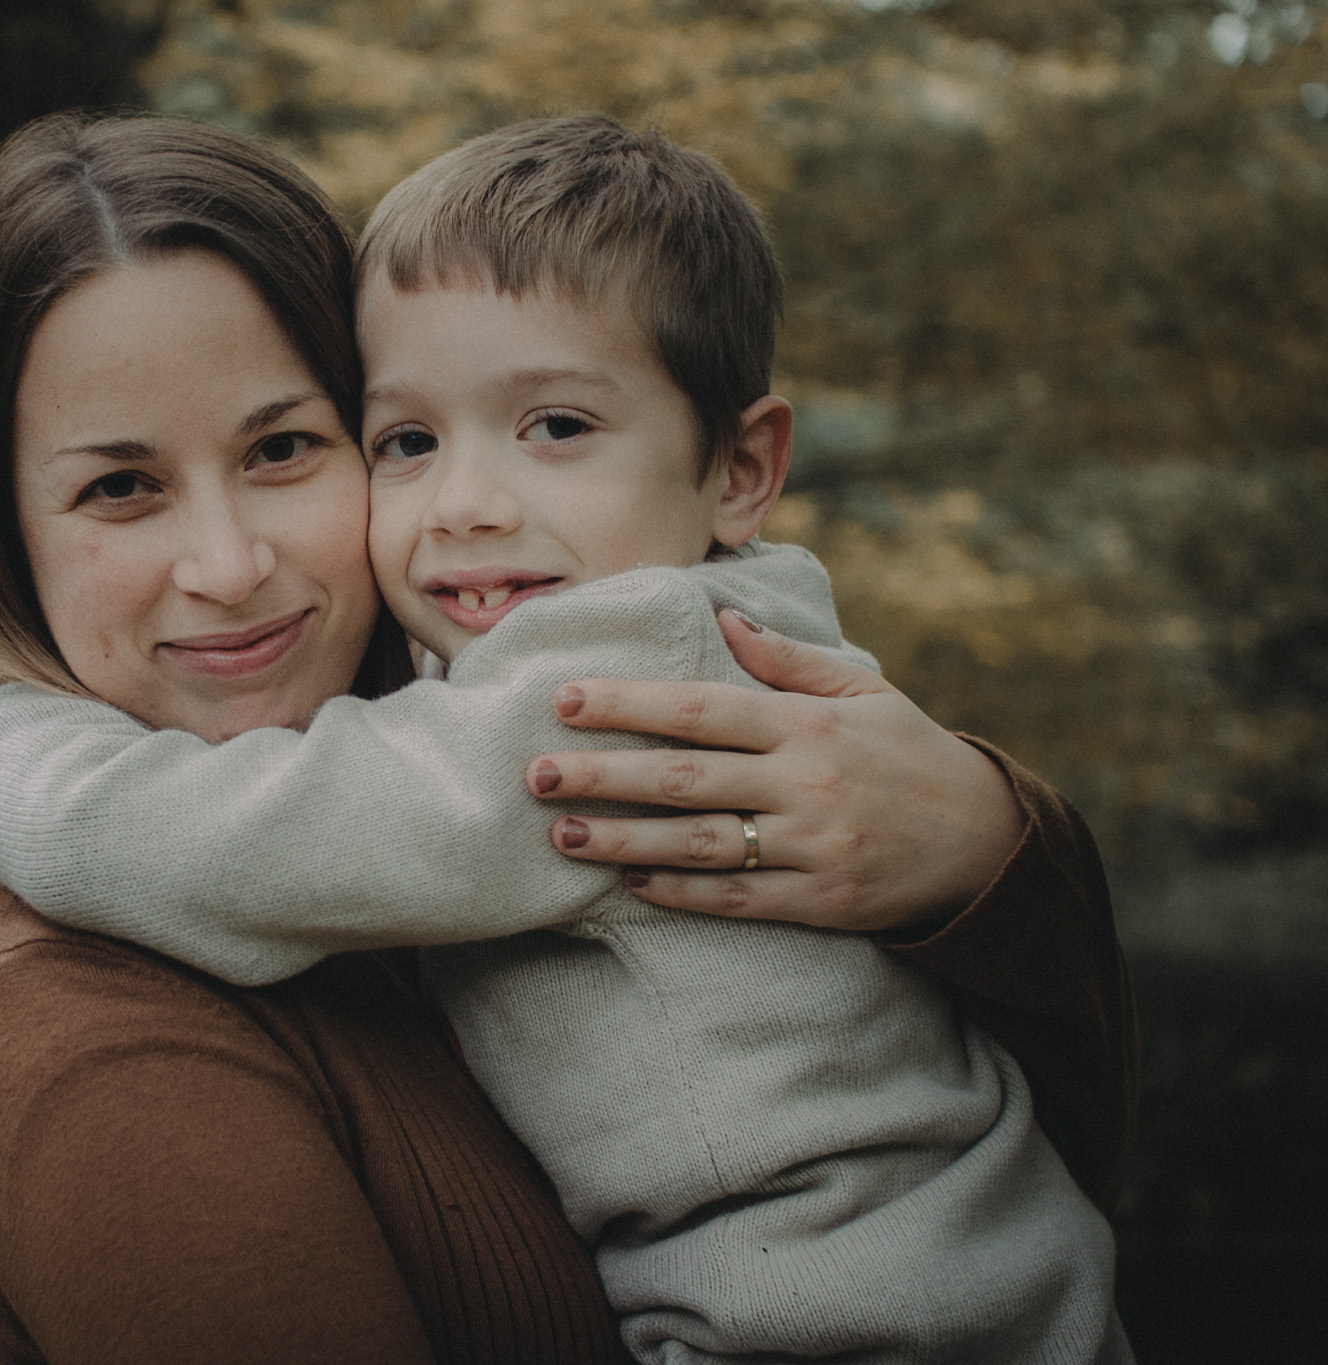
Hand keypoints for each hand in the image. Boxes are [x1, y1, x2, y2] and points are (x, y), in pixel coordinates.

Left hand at [525, 610, 1024, 932]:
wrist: (988, 842)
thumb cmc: (911, 755)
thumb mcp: (863, 693)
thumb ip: (790, 660)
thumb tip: (724, 617)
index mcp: (806, 725)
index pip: (700, 709)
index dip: (628, 705)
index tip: (566, 700)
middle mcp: (804, 784)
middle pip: (684, 779)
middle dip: (602, 775)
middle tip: (534, 773)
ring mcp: (811, 846)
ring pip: (698, 844)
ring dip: (622, 840)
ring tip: (560, 833)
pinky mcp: (819, 902)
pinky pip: (736, 898)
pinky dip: (679, 892)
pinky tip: (628, 880)